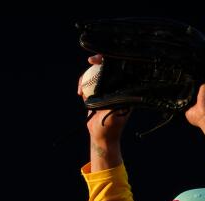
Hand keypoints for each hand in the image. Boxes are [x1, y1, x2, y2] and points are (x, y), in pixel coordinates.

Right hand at [79, 54, 128, 170]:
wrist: (101, 137)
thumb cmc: (111, 127)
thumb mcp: (116, 114)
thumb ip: (117, 103)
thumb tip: (119, 90)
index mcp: (124, 89)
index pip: (120, 69)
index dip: (112, 60)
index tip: (102, 59)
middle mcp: (115, 87)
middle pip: (106, 67)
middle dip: (98, 61)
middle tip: (90, 60)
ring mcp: (105, 90)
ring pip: (95, 74)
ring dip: (86, 77)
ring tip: (82, 89)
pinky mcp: (95, 93)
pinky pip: (88, 83)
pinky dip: (82, 85)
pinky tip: (80, 93)